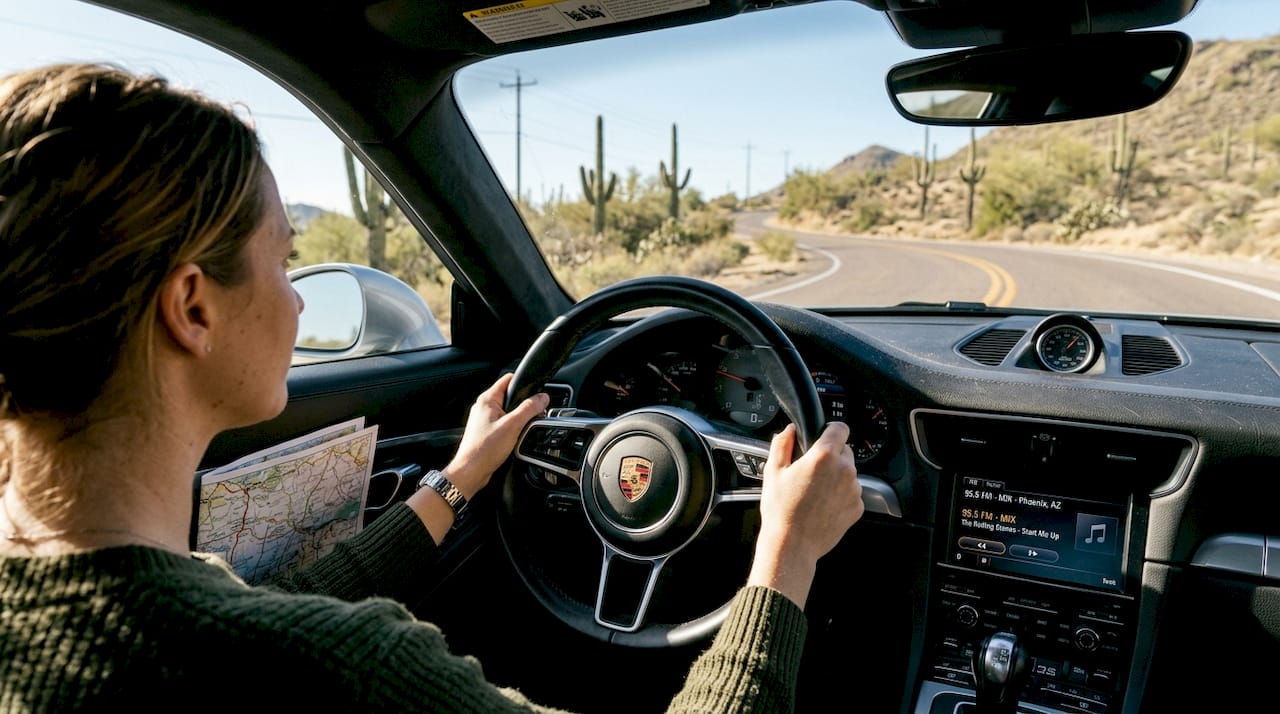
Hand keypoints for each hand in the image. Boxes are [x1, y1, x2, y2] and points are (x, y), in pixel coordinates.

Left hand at [443, 372, 548, 499]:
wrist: (471, 471)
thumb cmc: (484, 449)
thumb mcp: (513, 425)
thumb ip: (529, 408)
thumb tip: (542, 398)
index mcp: (487, 399)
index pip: (508, 379)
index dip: (524, 383)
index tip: (536, 392)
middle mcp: (484, 407)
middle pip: (511, 396)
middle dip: (524, 405)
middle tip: (531, 416)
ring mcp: (484, 419)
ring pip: (508, 411)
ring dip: (519, 419)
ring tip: (521, 430)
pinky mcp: (487, 431)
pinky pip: (504, 424)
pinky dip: (512, 429)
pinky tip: (514, 439)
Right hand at [747, 421, 862, 608]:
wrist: (792, 544)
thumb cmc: (781, 510)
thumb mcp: (773, 471)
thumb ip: (782, 444)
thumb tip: (789, 430)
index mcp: (823, 456)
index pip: (840, 429)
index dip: (831, 430)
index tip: (825, 435)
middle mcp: (844, 470)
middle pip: (845, 451)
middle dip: (831, 456)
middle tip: (811, 471)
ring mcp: (853, 490)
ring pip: (849, 472)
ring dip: (837, 476)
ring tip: (815, 491)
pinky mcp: (857, 507)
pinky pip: (852, 492)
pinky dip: (841, 495)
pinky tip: (823, 504)